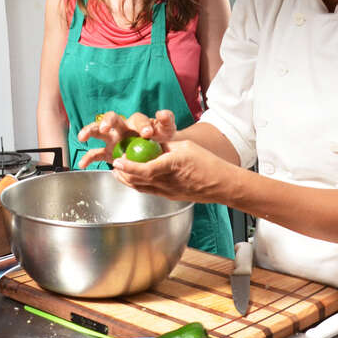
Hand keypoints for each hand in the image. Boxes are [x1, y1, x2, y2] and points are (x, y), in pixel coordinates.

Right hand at [77, 109, 177, 168]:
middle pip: (111, 118)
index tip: (147, 133)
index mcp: (136, 122)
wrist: (153, 151)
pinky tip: (82, 164)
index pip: (137, 119)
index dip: (141, 125)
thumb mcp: (166, 130)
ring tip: (82, 137)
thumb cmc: (159, 138)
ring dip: (89, 131)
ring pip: (98, 131)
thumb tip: (162, 113)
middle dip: (106, 122)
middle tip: (105, 127)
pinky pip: (95, 154)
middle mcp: (122, 127)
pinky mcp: (107, 152)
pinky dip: (87, 158)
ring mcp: (112, 139)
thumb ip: (166, 121)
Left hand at [108, 137, 234, 201]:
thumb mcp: (184, 146)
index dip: (128, 167)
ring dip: (128, 181)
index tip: (117, 161)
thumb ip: (165, 144)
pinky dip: (139, 185)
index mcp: (171, 166)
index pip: (143, 170)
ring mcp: (169, 192)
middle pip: (137, 182)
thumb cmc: (207, 162)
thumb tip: (149, 140)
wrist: (222, 184)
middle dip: (122, 175)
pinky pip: (150, 191)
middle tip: (115, 165)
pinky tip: (135, 179)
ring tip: (119, 172)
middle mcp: (167, 182)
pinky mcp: (171, 196)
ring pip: (141, 188)